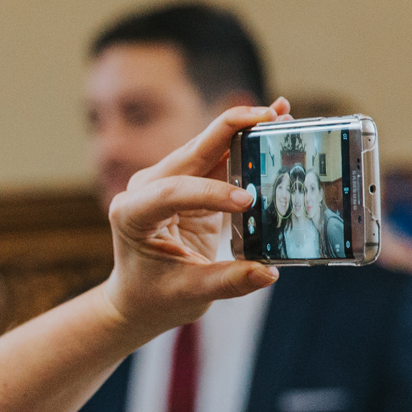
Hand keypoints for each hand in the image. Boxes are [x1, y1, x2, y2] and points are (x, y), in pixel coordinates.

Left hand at [99, 100, 288, 341]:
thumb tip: (268, 273)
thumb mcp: (188, 293)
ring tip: (279, 113)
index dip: (210, 193)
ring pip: (208, 148)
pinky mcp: (190, 184)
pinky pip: (220, 160)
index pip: (172, 192)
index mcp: (132, 212)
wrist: (139, 297)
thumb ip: (227, 282)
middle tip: (268, 116)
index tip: (247, 202)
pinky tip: (271, 126)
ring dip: (243, 130)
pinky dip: (246, 145)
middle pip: (191, 152)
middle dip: (230, 130)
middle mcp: (146, 187)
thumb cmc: (155, 297)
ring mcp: (168, 181)